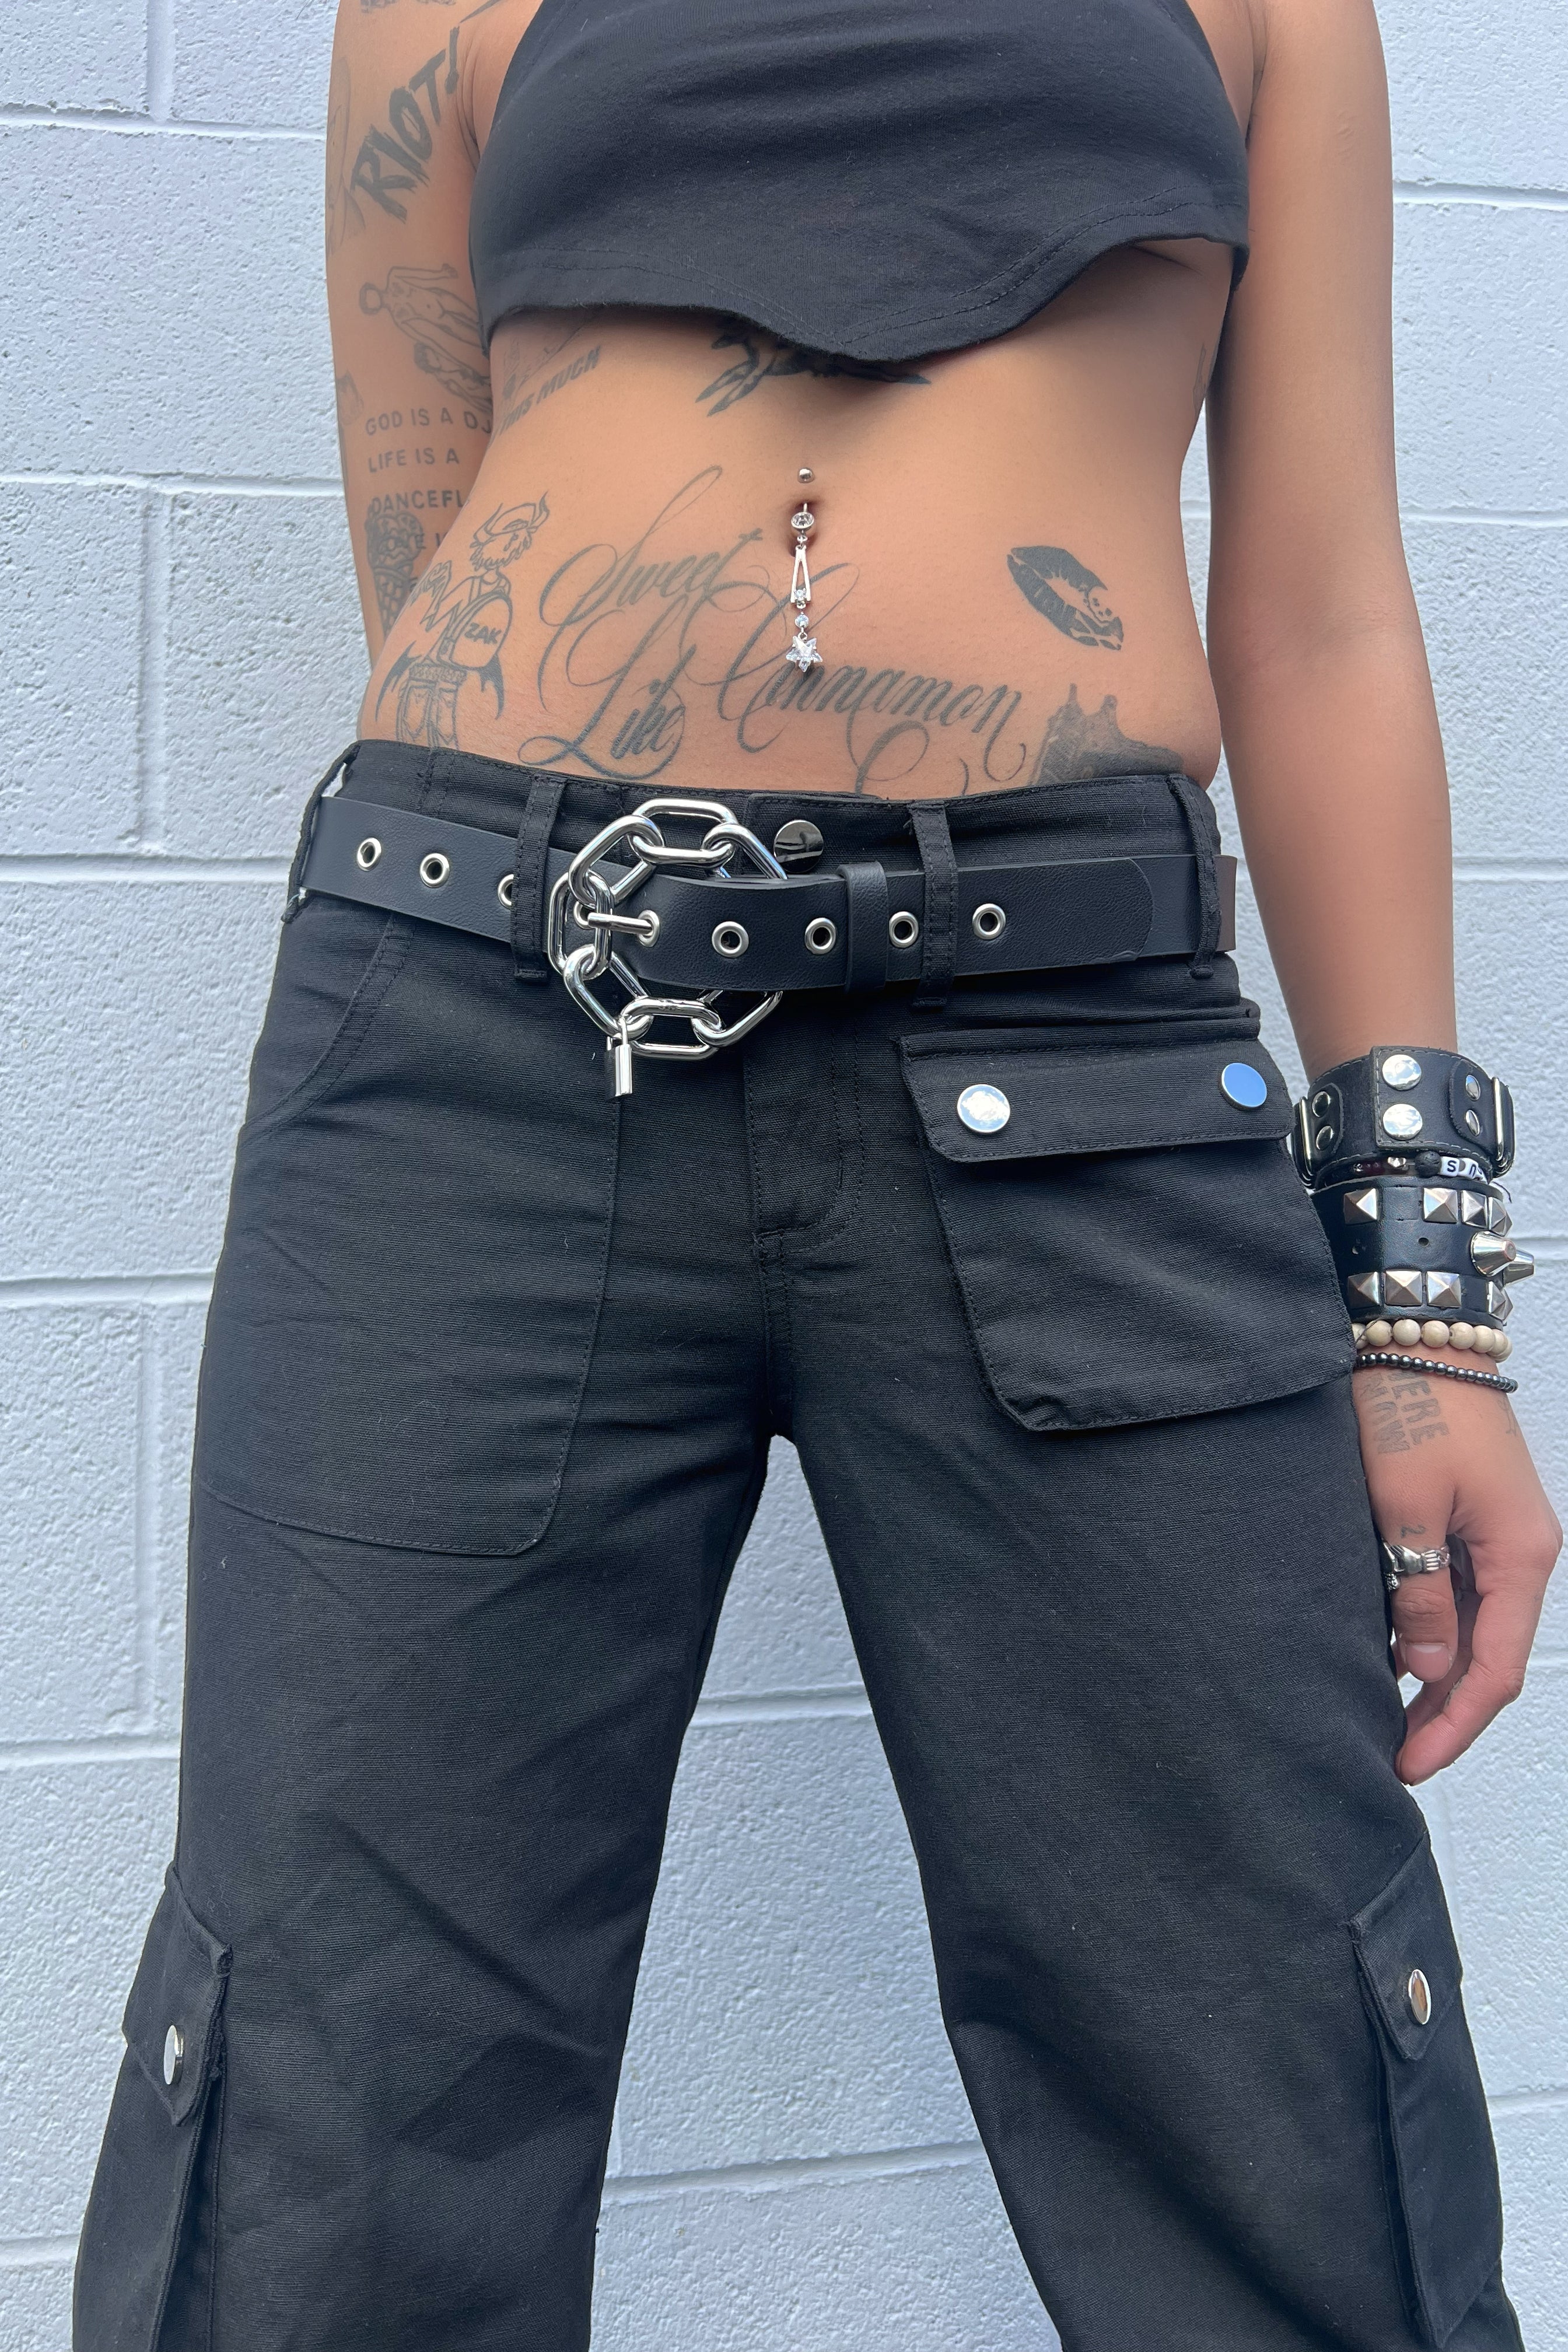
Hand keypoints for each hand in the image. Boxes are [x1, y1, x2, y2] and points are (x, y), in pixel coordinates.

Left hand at [1353, 1357, 1560, 1782]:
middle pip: (1488, 1654)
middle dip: (1443, 1710)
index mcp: (1520, 1555)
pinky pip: (1454, 1590)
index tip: (1409, 1764)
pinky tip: (1389, 1653)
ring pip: (1471, 1626)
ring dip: (1434, 1673)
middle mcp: (1519, 1551)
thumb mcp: (1405, 1505)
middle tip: (1390, 1755)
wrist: (1411, 1330)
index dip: (1453, 1723)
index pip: (1495, 1668)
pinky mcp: (1465, 1516)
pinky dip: (1427, 1628)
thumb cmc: (1409, 1407)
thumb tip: (1430, 1667)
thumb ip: (1419, 1590)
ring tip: (1384, 1718)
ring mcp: (1494, 1534)